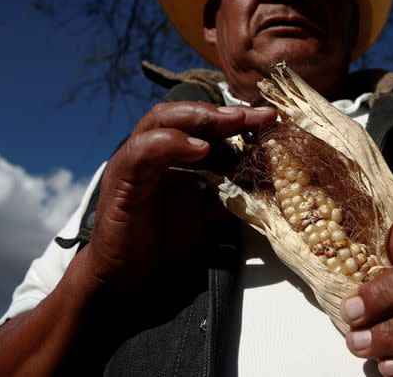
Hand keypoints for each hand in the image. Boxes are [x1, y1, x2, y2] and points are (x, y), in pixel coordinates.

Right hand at [83, 102, 275, 290]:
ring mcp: (137, 159)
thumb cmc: (165, 242)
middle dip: (225, 112)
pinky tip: (199, 148)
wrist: (129, 278)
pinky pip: (143, 151)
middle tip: (257, 116)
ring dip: (200, 118)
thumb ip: (232, 193)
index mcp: (178, 154)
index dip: (239, 119)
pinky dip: (171, 143)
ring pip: (163, 120)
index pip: (208, 124)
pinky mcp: (122, 178)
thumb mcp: (211, 215)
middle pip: (188, 114)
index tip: (270, 119)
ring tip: (233, 122)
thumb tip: (265, 178)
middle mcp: (156, 149)